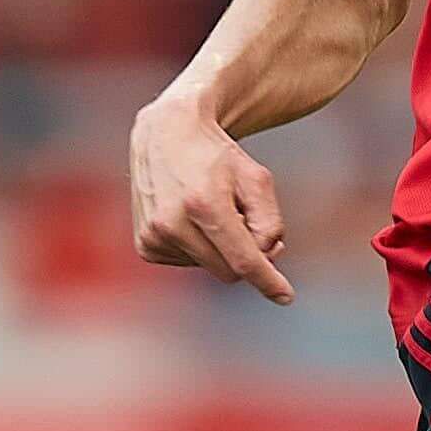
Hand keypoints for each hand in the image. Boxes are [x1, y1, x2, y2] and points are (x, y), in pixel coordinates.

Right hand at [129, 94, 292, 302]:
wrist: (167, 134)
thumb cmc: (217, 157)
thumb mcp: (257, 180)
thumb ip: (270, 223)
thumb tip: (265, 262)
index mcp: (204, 204)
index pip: (243, 259)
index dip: (267, 281)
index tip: (285, 296)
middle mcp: (173, 222)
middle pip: (228, 271)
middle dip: (245, 256)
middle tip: (245, 223)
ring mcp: (155, 235)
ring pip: (208, 268)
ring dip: (219, 248)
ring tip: (209, 210)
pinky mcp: (145, 244)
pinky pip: (187, 263)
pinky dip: (198, 247)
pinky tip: (190, 218)